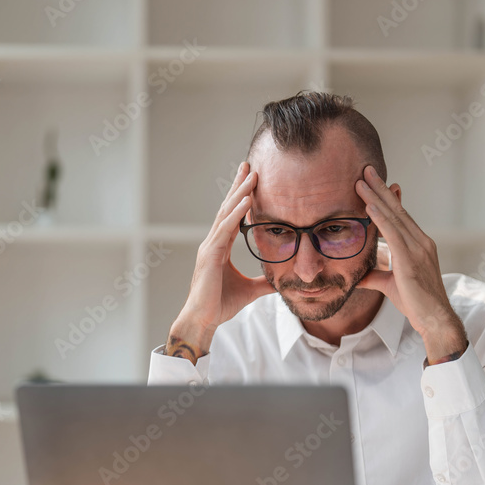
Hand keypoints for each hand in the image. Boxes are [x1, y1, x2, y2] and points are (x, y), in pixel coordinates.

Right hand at [167, 162, 275, 360]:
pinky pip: (225, 230)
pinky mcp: (210, 255)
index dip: (241, 197)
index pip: (232, 216)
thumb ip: (264, 282)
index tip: (251, 179)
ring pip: (226, 214)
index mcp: (220, 247)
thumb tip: (280, 280)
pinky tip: (246, 201)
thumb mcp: (250, 290)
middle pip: (227, 208)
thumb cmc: (220, 305)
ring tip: (251, 175)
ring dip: (239, 193)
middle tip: (248, 164)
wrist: (203, 320)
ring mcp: (210, 247)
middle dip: (238, 186)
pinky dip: (236, 214)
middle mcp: (213, 242)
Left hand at [354, 165, 466, 363]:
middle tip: (366, 169)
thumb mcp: (390, 285)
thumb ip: (375, 276)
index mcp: (418, 245)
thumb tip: (356, 276)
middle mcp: (421, 242)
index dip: (387, 198)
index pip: (400, 216)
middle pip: (396, 210)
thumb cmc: (416, 304)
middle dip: (380, 189)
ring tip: (361, 181)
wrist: (435, 320)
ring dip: (376, 197)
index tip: (375, 183)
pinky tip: (370, 206)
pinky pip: (394, 234)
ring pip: (394, 217)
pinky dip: (381, 218)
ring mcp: (418, 249)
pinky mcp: (411, 260)